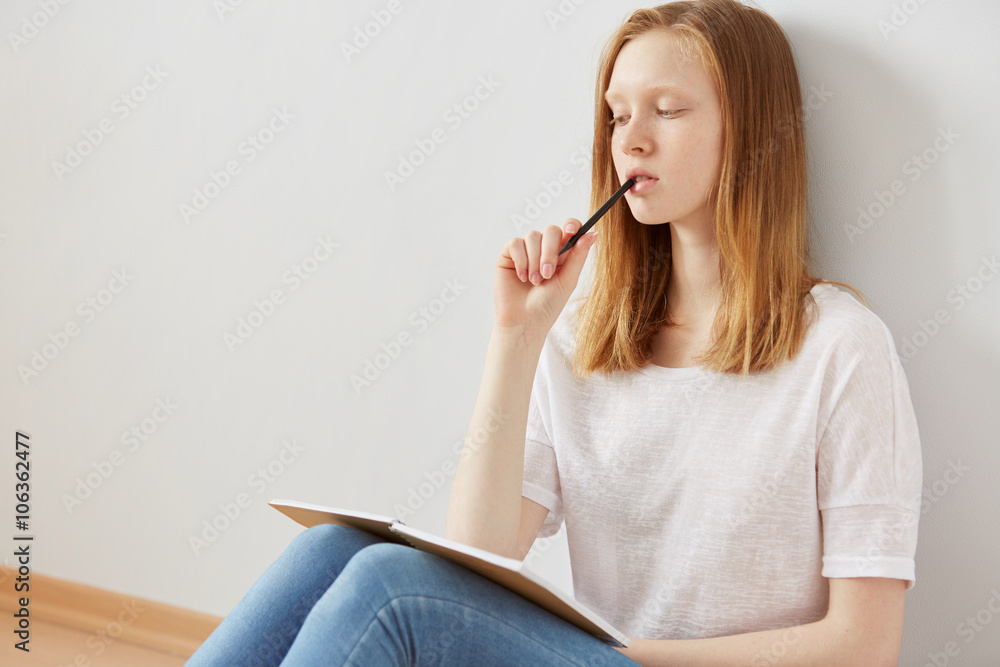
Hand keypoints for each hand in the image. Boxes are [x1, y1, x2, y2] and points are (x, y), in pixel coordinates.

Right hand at [493, 219, 597, 341]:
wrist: (525, 322)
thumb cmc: (548, 305)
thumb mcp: (568, 280)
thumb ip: (578, 256)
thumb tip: (593, 233)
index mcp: (563, 253)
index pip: (569, 229)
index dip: (571, 225)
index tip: (572, 230)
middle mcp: (544, 249)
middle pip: (551, 230)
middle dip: (550, 251)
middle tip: (547, 274)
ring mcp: (526, 250)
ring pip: (532, 236)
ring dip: (535, 260)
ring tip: (535, 281)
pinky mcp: (508, 255)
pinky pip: (515, 243)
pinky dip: (521, 260)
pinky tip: (522, 277)